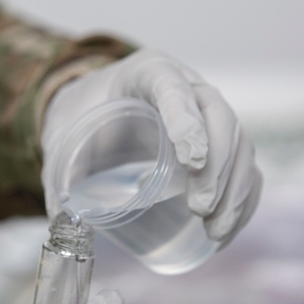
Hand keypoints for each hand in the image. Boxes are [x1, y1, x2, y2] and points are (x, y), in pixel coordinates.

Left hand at [42, 48, 261, 247]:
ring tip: (214, 230)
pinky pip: (245, 168)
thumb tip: (62, 218)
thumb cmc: (82, 117)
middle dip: (216, 166)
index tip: (190, 160)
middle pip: (218, 116)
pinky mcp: (219, 143)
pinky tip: (224, 231)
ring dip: (234, 190)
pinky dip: (243, 200)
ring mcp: (209, 114)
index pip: (172, 85)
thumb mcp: (63, 136)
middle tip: (199, 208)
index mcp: (146, 72)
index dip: (186, 118)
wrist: (96, 105)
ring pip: (240, 143)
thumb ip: (59, 173)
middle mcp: (187, 86)